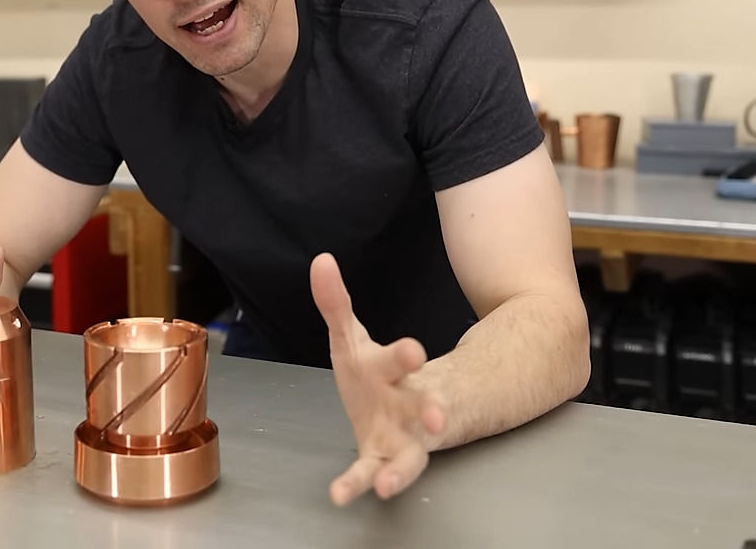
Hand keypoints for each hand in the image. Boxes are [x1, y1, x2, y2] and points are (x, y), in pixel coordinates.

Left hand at [310, 252, 446, 504]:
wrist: (404, 409)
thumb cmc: (374, 373)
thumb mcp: (352, 338)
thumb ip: (335, 304)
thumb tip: (320, 260)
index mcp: (390, 369)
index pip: (396, 359)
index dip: (404, 356)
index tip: (413, 351)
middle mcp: (404, 403)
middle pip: (419, 404)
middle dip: (427, 407)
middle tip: (434, 414)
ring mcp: (402, 436)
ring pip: (413, 455)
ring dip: (404, 469)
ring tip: (388, 484)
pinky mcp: (389, 460)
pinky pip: (381, 476)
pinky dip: (363, 485)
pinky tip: (341, 495)